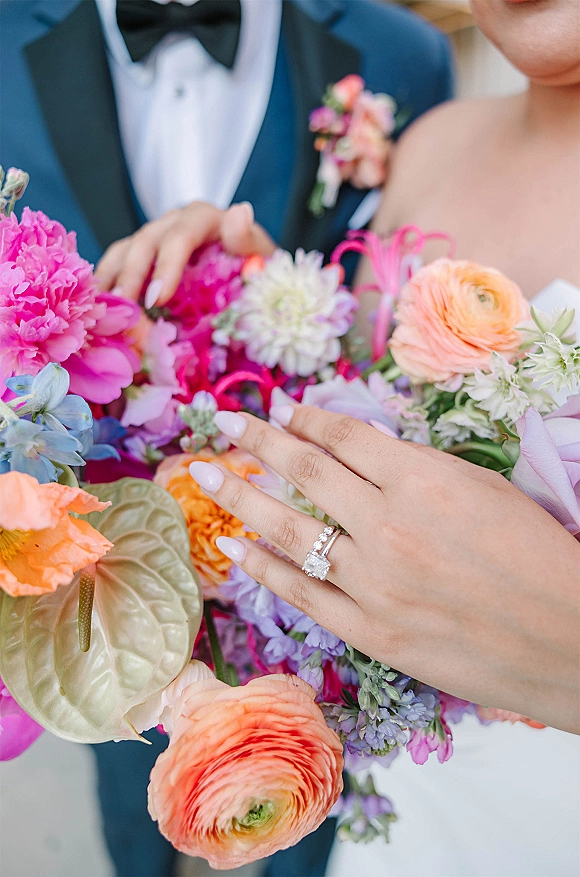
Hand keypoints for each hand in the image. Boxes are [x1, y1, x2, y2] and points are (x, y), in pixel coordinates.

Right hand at [94, 201, 274, 306]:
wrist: (247, 272)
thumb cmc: (254, 268)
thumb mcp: (261, 256)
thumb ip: (249, 241)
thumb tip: (238, 214)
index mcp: (203, 218)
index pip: (181, 235)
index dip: (166, 266)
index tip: (157, 299)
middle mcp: (173, 222)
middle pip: (145, 242)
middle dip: (133, 278)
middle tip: (128, 312)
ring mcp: (153, 238)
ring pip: (122, 252)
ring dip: (111, 282)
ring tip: (105, 313)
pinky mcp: (139, 257)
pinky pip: (114, 266)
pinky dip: (105, 287)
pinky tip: (98, 311)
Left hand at [189, 405, 579, 733]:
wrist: (567, 637)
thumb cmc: (537, 554)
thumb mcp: (481, 487)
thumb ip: (414, 469)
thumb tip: (356, 453)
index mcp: (422, 479)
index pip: (343, 437)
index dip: (306, 419)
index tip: (282, 410)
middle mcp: (388, 525)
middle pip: (305, 472)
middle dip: (258, 441)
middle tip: (224, 422)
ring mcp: (373, 582)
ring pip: (289, 530)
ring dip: (241, 496)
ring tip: (204, 473)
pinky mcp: (371, 632)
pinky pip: (302, 593)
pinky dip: (263, 568)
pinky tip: (235, 547)